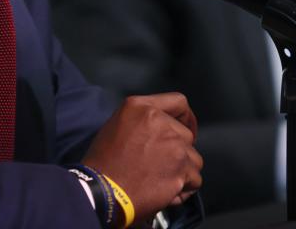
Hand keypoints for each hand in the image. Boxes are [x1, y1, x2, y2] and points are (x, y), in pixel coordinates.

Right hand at [83, 93, 202, 222]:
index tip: (186, 128)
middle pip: (186, 136)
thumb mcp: (117, 125)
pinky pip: (195, 179)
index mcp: (142, 108)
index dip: (186, 117)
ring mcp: (174, 145)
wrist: (100, 193)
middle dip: (179, 152)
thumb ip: (143, 120)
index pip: (179, 102)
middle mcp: (161, 122)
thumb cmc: (102, 164)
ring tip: (160, 182)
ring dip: (183, 171)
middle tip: (160, 167)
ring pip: (194, 159)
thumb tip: (163, 128)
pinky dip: (184, 189)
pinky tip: (166, 194)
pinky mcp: (181, 169)